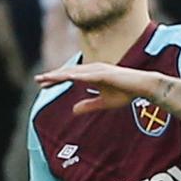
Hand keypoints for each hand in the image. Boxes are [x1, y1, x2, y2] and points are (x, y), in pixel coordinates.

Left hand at [35, 63, 159, 114]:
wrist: (142, 87)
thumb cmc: (125, 93)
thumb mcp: (103, 103)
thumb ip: (88, 105)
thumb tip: (73, 110)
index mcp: (91, 75)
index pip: (69, 77)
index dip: (56, 80)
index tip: (42, 84)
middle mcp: (93, 70)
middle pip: (68, 72)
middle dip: (53, 76)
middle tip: (37, 80)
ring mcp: (99, 70)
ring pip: (75, 72)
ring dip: (61, 74)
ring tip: (47, 78)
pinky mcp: (105, 73)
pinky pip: (88, 75)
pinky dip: (76, 75)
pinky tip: (67, 77)